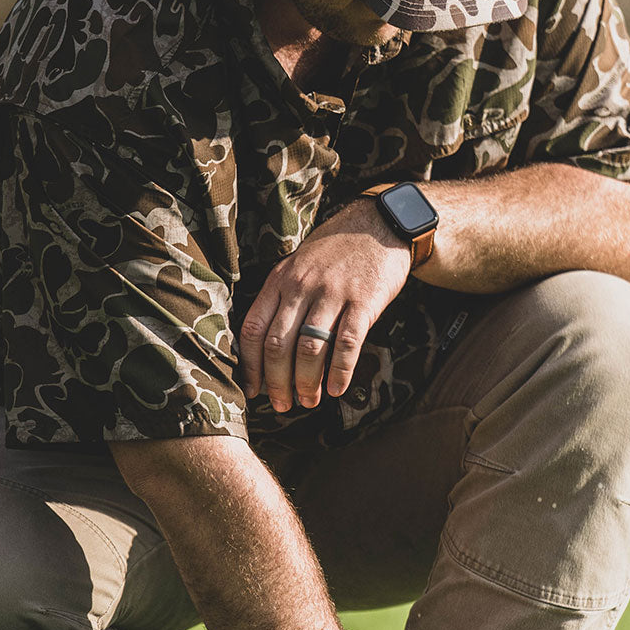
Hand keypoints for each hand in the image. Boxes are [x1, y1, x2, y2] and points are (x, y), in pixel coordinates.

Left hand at [239, 199, 410, 411]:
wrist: (379, 224)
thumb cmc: (335, 252)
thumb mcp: (298, 265)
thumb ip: (281, 298)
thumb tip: (266, 348)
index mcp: (280, 279)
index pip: (254, 328)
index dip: (251, 365)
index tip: (254, 389)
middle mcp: (301, 286)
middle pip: (279, 344)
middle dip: (277, 382)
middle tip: (282, 405)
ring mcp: (332, 293)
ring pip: (310, 348)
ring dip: (307, 382)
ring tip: (309, 401)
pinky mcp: (363, 301)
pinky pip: (347, 343)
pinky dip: (340, 371)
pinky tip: (337, 389)